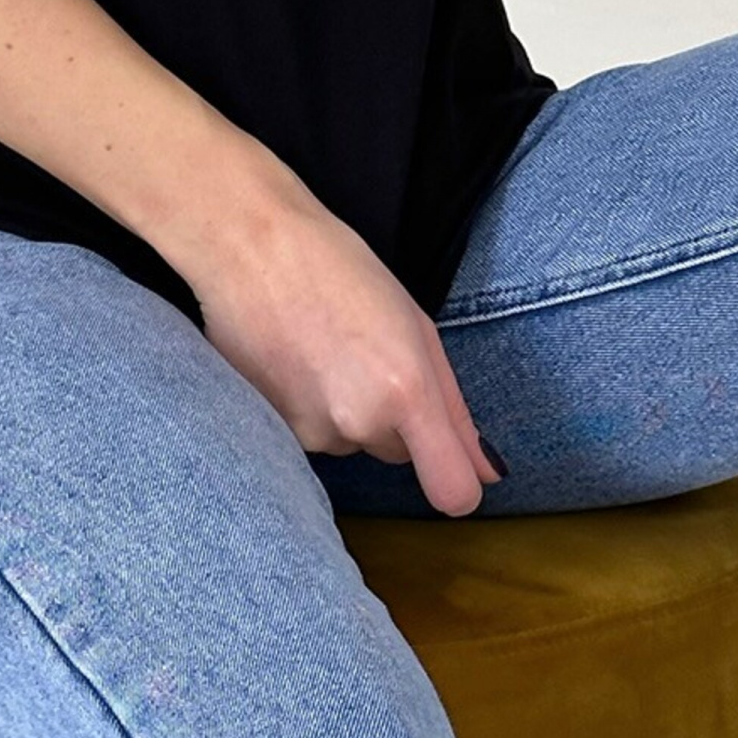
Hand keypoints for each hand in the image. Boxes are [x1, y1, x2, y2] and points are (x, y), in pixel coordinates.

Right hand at [182, 183, 505, 517]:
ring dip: (346, 411)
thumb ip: (455, 407)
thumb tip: (487, 473)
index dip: (459, 484)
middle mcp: (359, 421)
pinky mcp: (268, 430)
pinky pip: (312, 434)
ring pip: (351, 441)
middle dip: (393, 418)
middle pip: (398, 452)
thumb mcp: (416, 325)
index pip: (452, 491)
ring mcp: (310, 431)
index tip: (451, 465)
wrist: (250, 246)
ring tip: (322, 348)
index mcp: (407, 390)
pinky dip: (308, 407)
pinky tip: (294, 359)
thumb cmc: (339, 268)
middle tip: (365, 355)